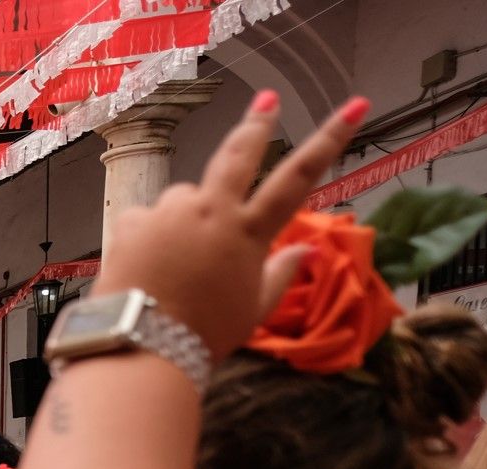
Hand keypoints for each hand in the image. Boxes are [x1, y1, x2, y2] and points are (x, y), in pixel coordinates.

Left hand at [96, 91, 369, 359]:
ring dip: (184, 218)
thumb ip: (280, 274)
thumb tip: (307, 251)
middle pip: (239, 154)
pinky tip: (144, 269)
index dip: (330, 137)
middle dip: (256, 123)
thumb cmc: (203, 337)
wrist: (141, 351)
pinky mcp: (132, 221)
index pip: (299, 176)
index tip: (354, 106)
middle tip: (267, 100)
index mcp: (248, 232)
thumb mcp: (253, 311)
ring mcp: (169, 212)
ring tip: (173, 265)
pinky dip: (148, 238)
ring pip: (182, 200)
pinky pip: (146, 221)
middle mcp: (211, 211)